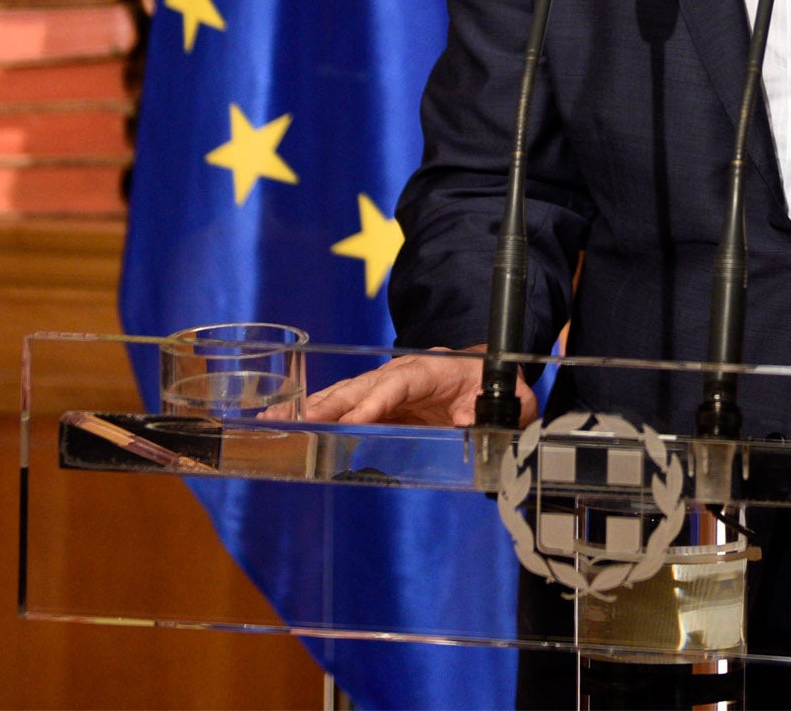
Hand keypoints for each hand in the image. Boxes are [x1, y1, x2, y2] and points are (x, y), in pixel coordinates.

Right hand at [291, 345, 538, 426]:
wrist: (486, 370)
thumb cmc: (493, 384)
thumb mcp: (509, 397)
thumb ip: (499, 408)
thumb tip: (477, 421)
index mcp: (436, 368)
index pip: (403, 381)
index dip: (378, 400)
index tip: (356, 420)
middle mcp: (406, 371)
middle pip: (366, 384)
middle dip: (334, 403)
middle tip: (304, 421)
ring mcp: (389, 384)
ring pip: (350, 392)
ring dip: (317, 406)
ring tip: (281, 420)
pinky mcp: (380, 400)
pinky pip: (348, 404)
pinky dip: (320, 411)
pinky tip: (292, 422)